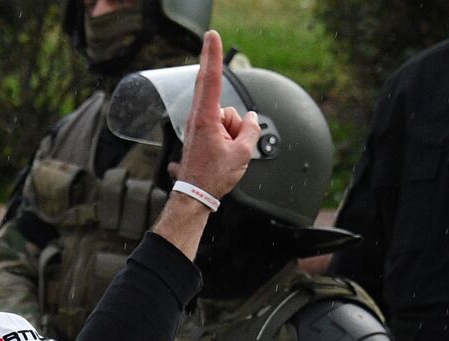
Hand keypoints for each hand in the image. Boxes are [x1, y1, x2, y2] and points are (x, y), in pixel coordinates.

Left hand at [173, 30, 260, 199]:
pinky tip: (224, 152)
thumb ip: (251, 130)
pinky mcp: (200, 133)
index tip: (212, 37)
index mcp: (206, 118)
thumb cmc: (213, 176)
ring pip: (226, 116)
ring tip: (227, 152)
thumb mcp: (242, 154)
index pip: (212, 79)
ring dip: (232, 130)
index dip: (213, 55)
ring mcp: (198, 125)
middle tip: (224, 115)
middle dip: (230, 116)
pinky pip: (221, 126)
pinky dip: (228, 136)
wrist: (195, 195)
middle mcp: (198, 117)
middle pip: (222, 101)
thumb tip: (252, 119)